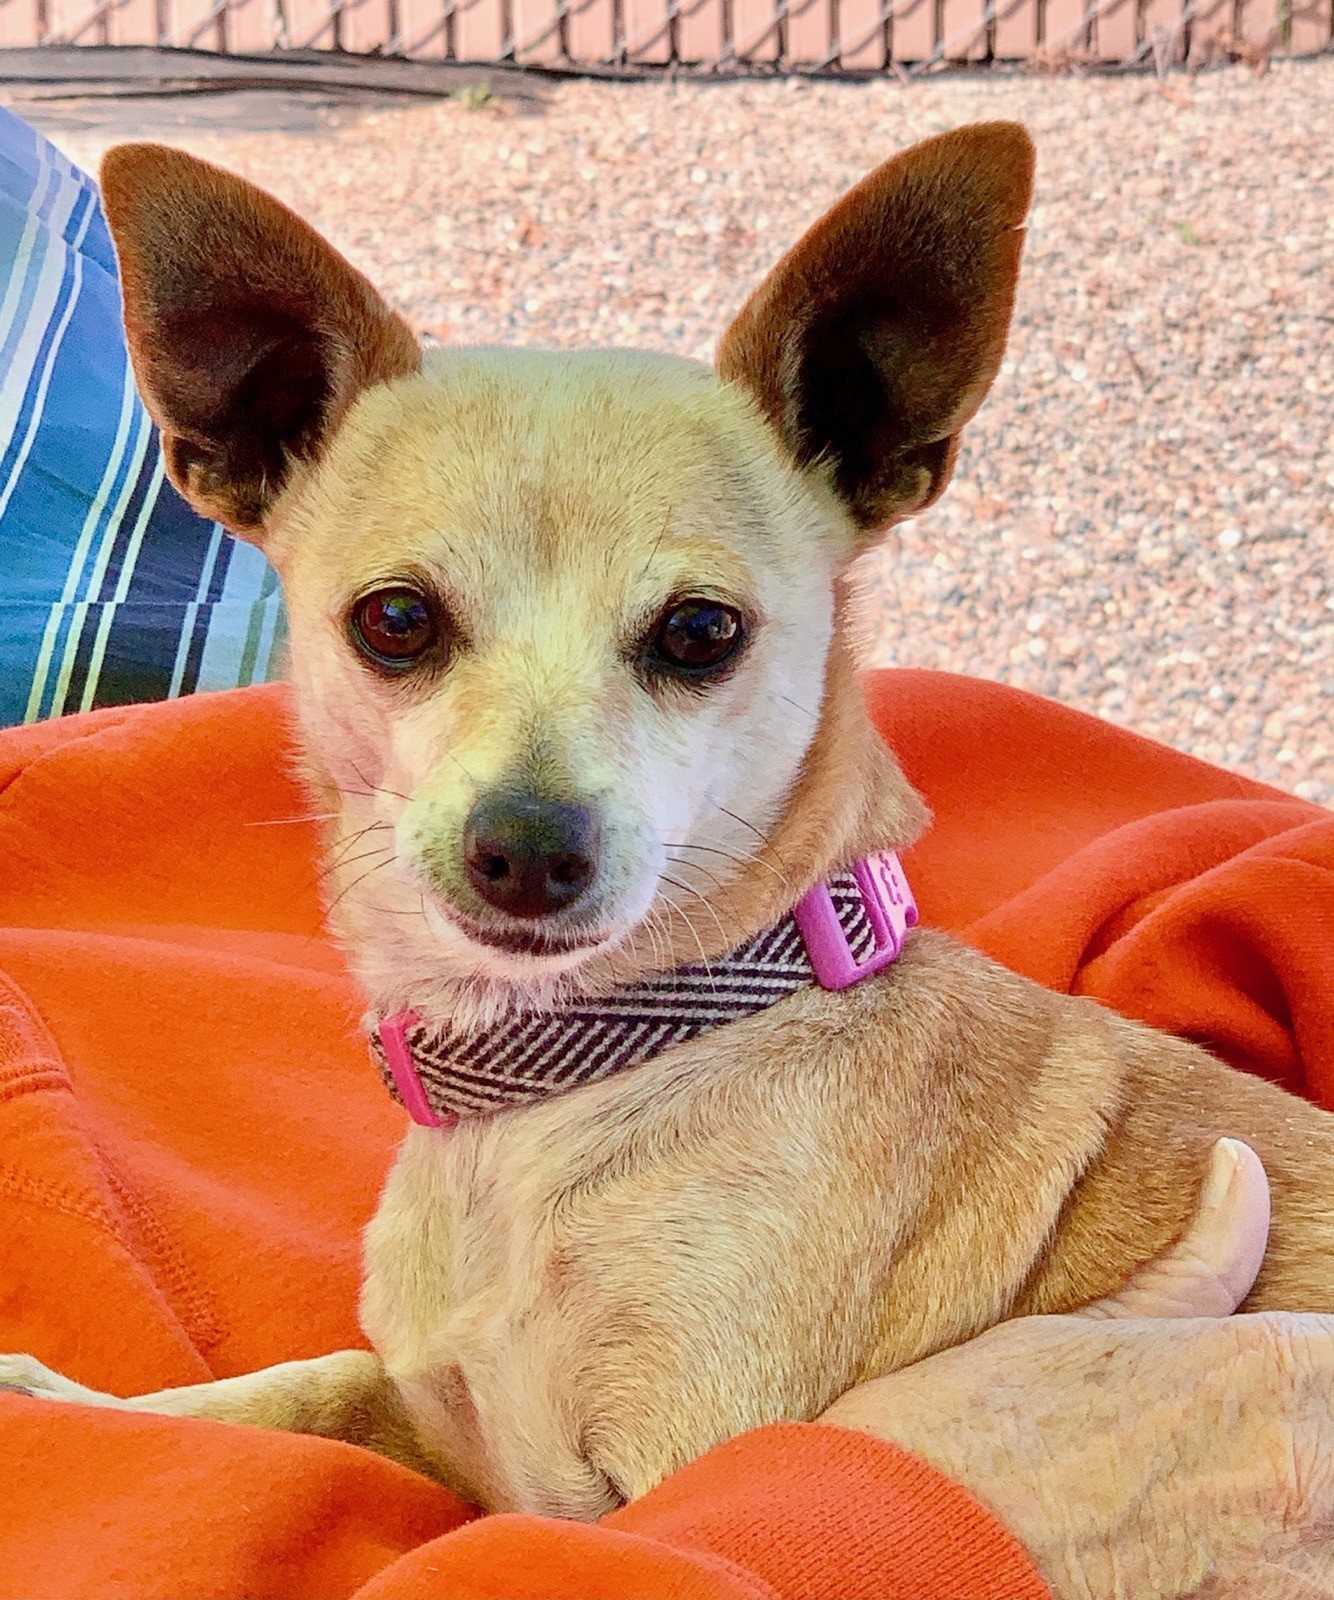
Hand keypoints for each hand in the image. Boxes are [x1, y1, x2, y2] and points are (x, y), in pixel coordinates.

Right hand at [820, 1140, 1333, 1597]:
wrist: (907, 1550)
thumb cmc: (982, 1428)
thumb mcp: (1092, 1327)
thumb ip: (1202, 1260)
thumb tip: (1239, 1165)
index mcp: (1270, 1372)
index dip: (1317, 1352)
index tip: (1287, 1354)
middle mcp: (1309, 1477)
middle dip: (1315, 1414)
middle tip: (1230, 1423)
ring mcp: (1295, 1579)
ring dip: (1310, 1507)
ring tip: (1229, 1483)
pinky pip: (1315, 1583)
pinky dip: (1291, 1562)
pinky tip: (1226, 1543)